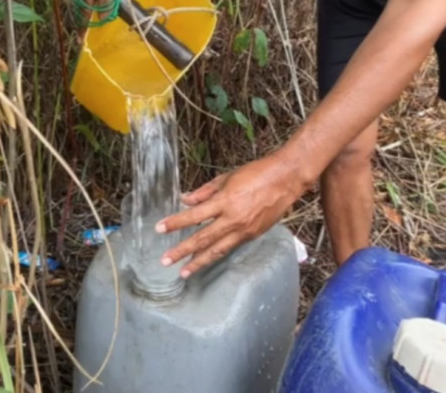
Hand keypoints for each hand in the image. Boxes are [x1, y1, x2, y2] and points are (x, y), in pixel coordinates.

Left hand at [155, 149, 309, 277]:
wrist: (286, 179)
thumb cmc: (257, 173)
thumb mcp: (227, 178)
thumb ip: (205, 191)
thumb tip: (186, 200)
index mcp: (225, 201)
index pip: (194, 215)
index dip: (175, 222)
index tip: (159, 228)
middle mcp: (234, 219)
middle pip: (203, 239)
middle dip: (182, 251)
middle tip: (165, 261)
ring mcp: (244, 230)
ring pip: (217, 250)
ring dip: (199, 262)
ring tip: (184, 272)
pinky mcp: (253, 235)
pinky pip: (230, 247)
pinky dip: (216, 254)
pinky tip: (206, 258)